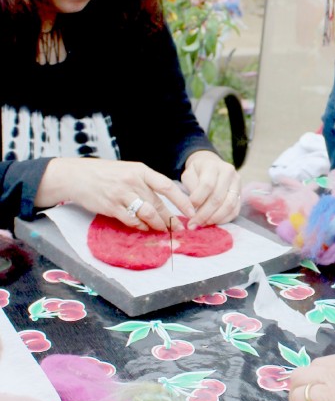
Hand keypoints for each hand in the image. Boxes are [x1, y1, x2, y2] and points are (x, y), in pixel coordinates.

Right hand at [36, 157, 194, 230]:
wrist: (76, 176)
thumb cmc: (104, 174)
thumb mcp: (127, 171)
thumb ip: (145, 183)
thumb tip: (164, 201)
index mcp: (140, 170)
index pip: (167, 186)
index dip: (182, 200)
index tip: (192, 211)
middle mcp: (133, 181)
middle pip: (159, 204)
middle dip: (171, 219)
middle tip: (179, 229)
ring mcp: (122, 194)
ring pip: (148, 214)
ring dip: (157, 225)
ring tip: (162, 230)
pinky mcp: (112, 207)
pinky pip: (132, 220)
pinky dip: (140, 226)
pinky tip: (143, 228)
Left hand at [181, 150, 240, 226]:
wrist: (212, 165)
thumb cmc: (198, 172)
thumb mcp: (189, 174)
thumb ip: (191, 188)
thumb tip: (192, 208)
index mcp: (213, 165)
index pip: (207, 185)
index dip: (198, 200)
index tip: (190, 210)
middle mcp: (228, 172)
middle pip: (218, 197)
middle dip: (205, 214)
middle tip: (194, 224)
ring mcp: (237, 183)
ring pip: (229, 205)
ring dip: (215, 218)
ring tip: (204, 224)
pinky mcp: (241, 193)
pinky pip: (235, 210)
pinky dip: (224, 219)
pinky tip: (213, 222)